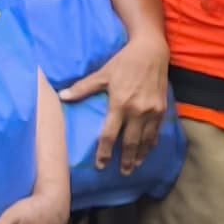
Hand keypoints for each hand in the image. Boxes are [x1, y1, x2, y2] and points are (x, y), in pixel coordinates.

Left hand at [66, 39, 171, 171]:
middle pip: (130, 142)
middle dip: (126, 160)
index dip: (105, 152)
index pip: (110, 135)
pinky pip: (157, 131)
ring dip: (141, 155)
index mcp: (120, 104)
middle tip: (123, 173)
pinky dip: (152, 143)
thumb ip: (83, 88)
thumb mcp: (102, 74)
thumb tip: (61, 96)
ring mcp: (152, 111)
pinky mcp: (162, 108)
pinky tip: (148, 150)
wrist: (151, 51)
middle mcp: (138, 111)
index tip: (101, 165)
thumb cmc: (124, 62)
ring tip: (135, 167)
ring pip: (146, 140)